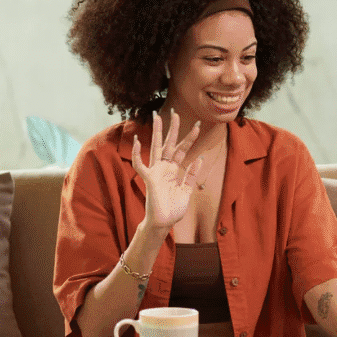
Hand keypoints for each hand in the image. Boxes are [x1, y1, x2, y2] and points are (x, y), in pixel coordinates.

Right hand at [131, 110, 202, 232]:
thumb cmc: (174, 209)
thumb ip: (192, 175)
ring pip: (155, 148)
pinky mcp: (148, 179)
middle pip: (168, 144)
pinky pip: (140, 165)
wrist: (164, 223)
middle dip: (172, 129)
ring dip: (156, 133)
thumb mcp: (187, 190)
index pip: (182, 150)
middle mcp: (164, 168)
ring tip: (157, 117)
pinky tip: (137, 141)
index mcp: (174, 170)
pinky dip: (137, 154)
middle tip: (175, 112)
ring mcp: (156, 172)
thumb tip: (200, 158)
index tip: (197, 126)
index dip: (189, 138)